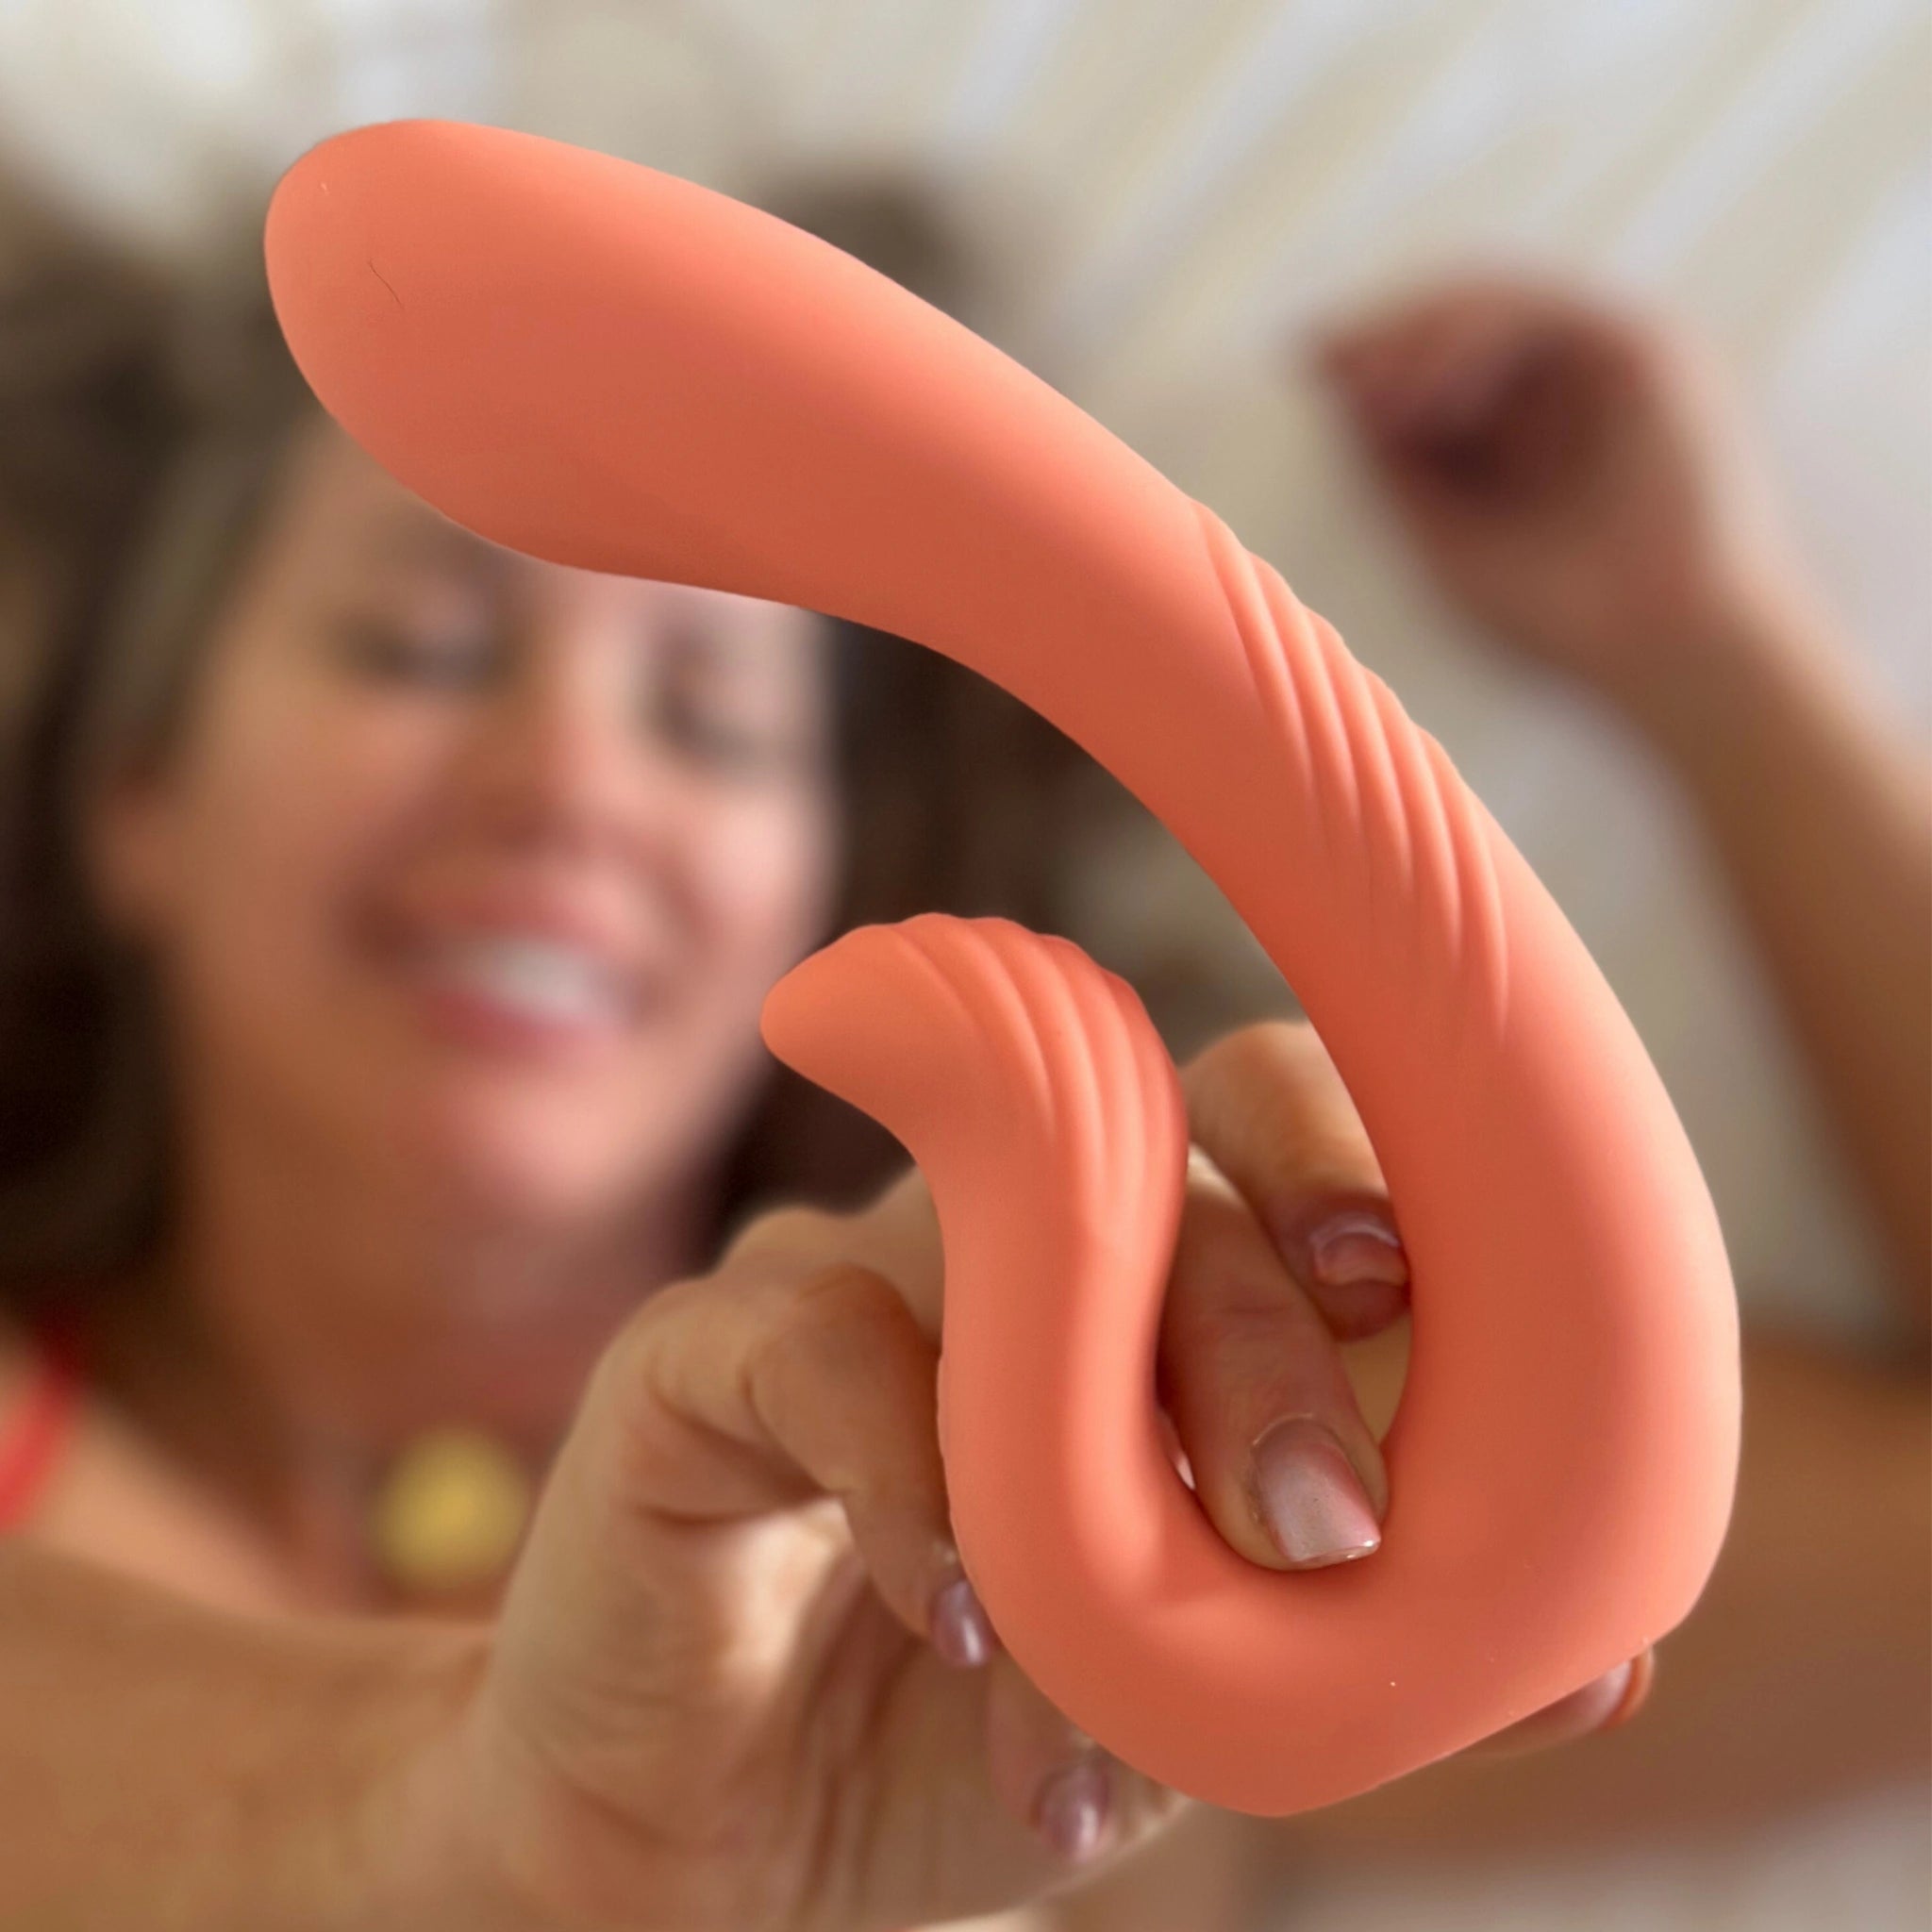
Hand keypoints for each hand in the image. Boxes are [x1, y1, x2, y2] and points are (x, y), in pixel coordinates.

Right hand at [397, 1021, 1645, 1930]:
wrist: (721, 1846)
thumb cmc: (977, 1738)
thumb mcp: (1197, 1709)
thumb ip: (1373, 1659)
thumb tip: (1611, 1657)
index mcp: (1131, 1277)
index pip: (1249, 1121)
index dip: (1338, 1154)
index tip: (1408, 1282)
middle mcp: (995, 1231)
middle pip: (1149, 1166)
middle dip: (1258, 1337)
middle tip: (1325, 1525)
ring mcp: (847, 1264)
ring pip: (990, 1253)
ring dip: (1084, 1452)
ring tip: (1127, 1643)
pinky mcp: (701, 1347)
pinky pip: (819, 1346)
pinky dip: (911, 1482)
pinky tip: (963, 1622)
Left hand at [1312, 277, 1811, 716]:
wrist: (1665, 651)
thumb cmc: (1561, 622)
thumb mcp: (1444, 542)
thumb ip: (1392, 472)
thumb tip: (1330, 399)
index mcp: (1514, 439)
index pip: (1431, 371)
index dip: (1365, 364)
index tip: (1298, 371)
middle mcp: (1558, 394)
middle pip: (1457, 325)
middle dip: (1382, 335)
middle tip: (1313, 357)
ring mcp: (1602, 368)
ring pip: (1494, 304)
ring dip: (1418, 332)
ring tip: (1361, 379)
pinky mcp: (1642, 349)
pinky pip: (1540, 307)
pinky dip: (1473, 333)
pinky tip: (1419, 380)